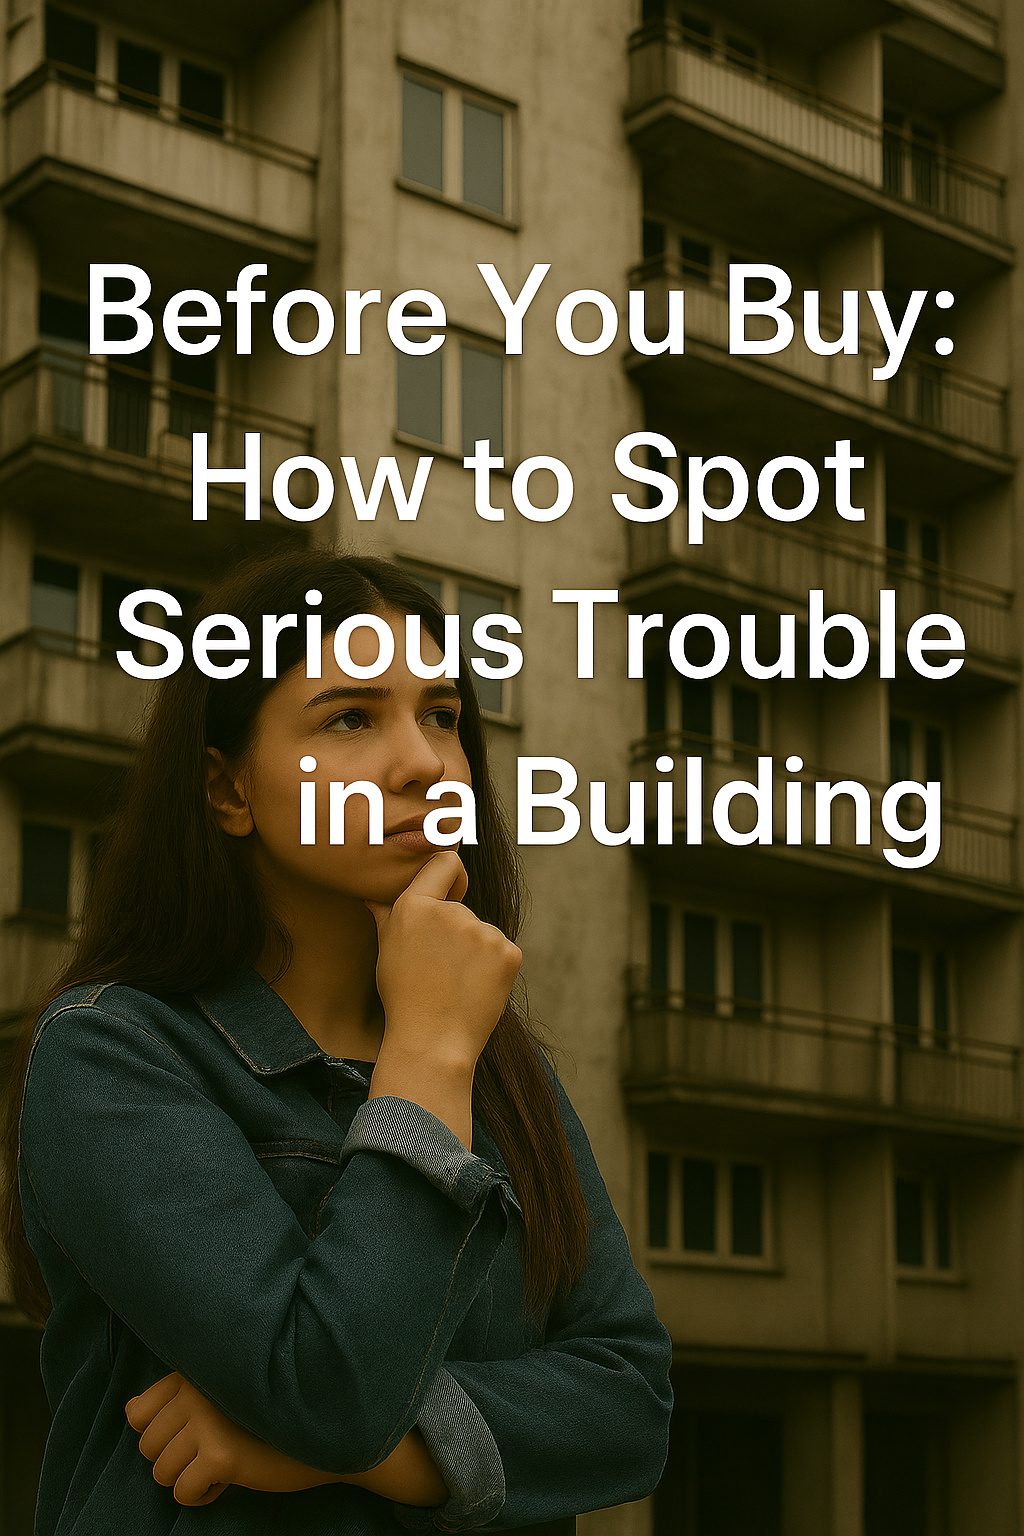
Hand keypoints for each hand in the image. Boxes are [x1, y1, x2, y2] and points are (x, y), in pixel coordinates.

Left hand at [126, 1372, 344, 1505]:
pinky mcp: (221, 1455)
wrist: (315, 1437)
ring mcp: (208, 1421)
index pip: (139, 1411)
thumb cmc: (263, 1419)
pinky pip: (182, 1492)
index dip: (158, 1433)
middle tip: (212, 1450)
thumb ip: (176, 1399)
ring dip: (188, 1477)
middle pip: (146, 1446)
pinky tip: (227, 1479)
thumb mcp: (217, 1399)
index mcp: (194, 1372)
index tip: (192, 1433)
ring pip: (161, 1471)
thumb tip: (129, 1410)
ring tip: (221, 1463)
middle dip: (175, 1459)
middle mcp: (197, 1390)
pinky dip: (200, 1496)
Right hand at [366, 851, 521, 1074]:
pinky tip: (474, 988)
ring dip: (473, 951)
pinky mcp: (509, 951)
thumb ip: (385, 914)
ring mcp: (483, 931)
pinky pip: (502, 950)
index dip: (451, 875)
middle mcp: (451, 911)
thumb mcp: (386, 951)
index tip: (451, 890)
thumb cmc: (404, 998)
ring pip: (481, 931)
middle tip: (439, 969)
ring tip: (455, 983)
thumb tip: (372, 893)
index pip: (445, 862)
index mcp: (415, 906)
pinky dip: (493, 966)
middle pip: (461, 907)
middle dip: (453, 932)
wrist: (432, 1042)